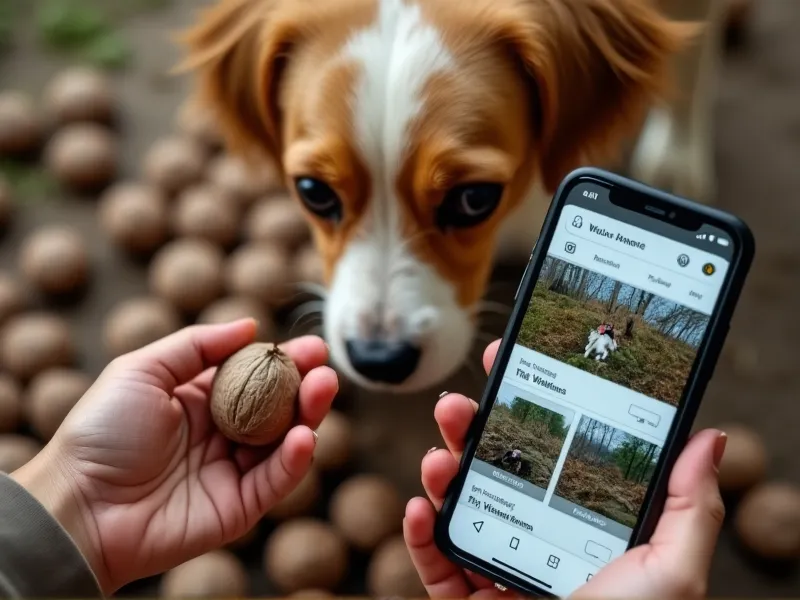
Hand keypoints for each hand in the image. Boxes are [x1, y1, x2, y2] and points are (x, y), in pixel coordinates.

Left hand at [11, 319, 337, 593]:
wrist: (78, 505)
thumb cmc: (101, 432)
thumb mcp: (142, 370)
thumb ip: (197, 345)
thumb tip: (250, 325)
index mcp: (201, 400)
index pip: (255, 375)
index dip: (284, 360)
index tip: (311, 346)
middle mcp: (222, 434)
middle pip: (278, 407)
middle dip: (306, 384)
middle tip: (324, 366)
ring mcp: (232, 471)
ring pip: (285, 441)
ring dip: (310, 415)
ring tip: (323, 388)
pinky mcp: (239, 507)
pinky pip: (275, 481)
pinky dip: (295, 459)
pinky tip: (304, 435)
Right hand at [404, 340, 726, 598]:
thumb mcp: (672, 571)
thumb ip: (690, 507)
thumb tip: (708, 439)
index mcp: (579, 523)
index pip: (551, 453)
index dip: (528, 408)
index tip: (511, 366)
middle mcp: (536, 539)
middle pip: (495, 472)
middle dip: (471, 431)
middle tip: (458, 403)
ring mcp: (497, 569)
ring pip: (458, 509)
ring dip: (440, 473)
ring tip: (437, 453)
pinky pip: (433, 565)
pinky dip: (418, 536)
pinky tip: (419, 509)